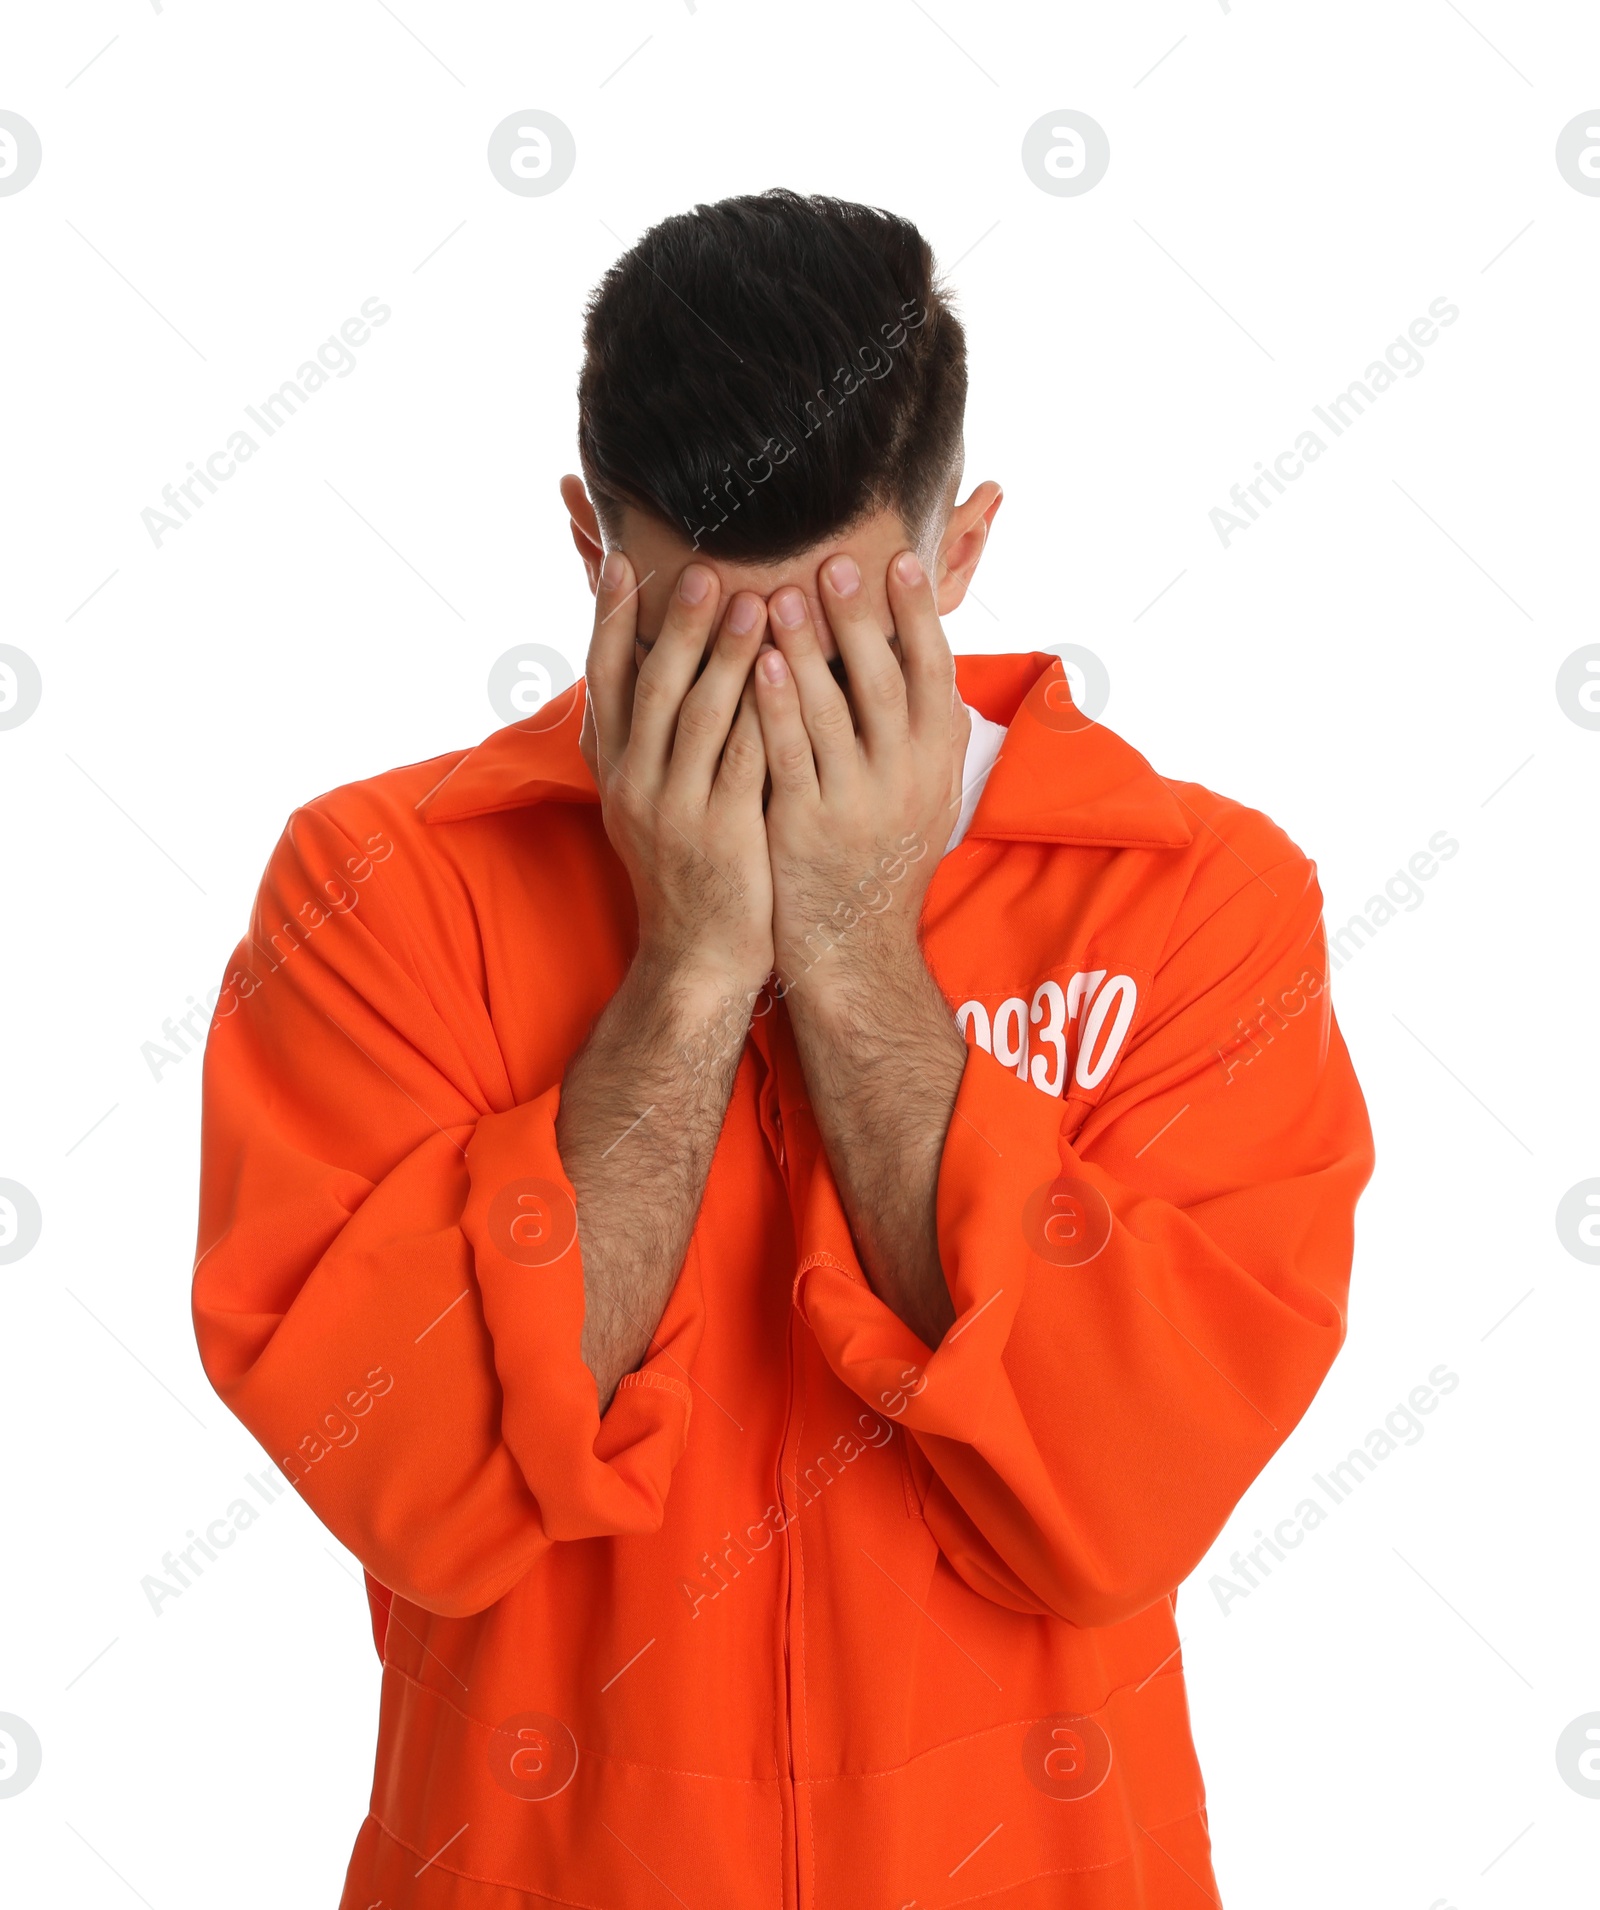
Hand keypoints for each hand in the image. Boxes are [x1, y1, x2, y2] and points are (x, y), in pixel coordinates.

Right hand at [580, 553, 773, 994]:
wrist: (696, 956)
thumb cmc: (684, 869)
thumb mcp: (643, 803)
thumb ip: (644, 739)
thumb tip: (646, 665)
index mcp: (613, 770)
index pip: (604, 681)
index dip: (608, 621)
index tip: (619, 564)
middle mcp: (635, 784)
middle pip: (653, 688)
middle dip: (677, 624)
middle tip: (702, 569)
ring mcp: (676, 810)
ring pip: (700, 718)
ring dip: (726, 656)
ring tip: (755, 602)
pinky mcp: (723, 834)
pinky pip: (746, 760)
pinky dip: (766, 713)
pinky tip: (790, 674)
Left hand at [752, 549, 967, 1006]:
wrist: (855, 945)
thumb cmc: (881, 854)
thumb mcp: (923, 791)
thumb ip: (921, 727)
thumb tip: (926, 649)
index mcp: (940, 761)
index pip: (935, 671)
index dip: (917, 615)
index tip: (899, 559)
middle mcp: (908, 778)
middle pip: (887, 682)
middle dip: (861, 618)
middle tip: (835, 562)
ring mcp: (858, 804)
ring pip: (834, 713)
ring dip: (806, 650)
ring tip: (779, 594)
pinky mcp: (807, 827)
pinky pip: (790, 757)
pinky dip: (776, 708)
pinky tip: (755, 667)